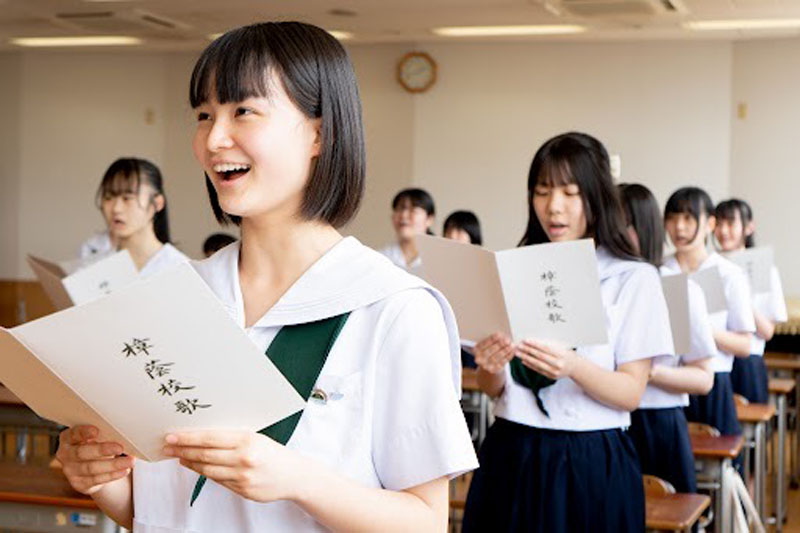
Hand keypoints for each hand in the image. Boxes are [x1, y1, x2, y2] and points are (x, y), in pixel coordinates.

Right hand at [56, 425, 132, 494]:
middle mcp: (65, 455)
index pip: (73, 434)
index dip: (84, 432)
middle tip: (120, 448)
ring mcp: (70, 471)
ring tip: (130, 461)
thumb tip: (120, 434)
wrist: (90, 467)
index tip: (96, 430)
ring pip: (91, 468)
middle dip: (102, 450)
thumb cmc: (95, 444)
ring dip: (113, 465)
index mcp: (68, 438)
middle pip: (82, 453)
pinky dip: (113, 475)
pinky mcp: (79, 483)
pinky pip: (97, 480)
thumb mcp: (95, 438)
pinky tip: (125, 470)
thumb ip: (102, 435)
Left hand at [163, 430, 306, 502]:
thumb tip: (201, 436)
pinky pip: (218, 481)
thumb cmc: (273, 453)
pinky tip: (197, 468)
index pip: (210, 438)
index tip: (172, 436)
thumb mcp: (255, 438)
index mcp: (247, 439)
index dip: (188, 438)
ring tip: (179, 457)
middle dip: (183, 450)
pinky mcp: (242, 490)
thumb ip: (231, 438)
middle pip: (205, 454)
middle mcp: (244, 458)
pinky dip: (204, 474)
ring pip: (207, 470)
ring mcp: (242, 476)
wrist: (294, 475)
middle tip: (168, 447)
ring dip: (190, 463)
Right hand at [473, 333, 513, 373]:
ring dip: (505, 351)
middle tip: (508, 340)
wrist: (489, 364)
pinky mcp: (494, 370)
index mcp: (476, 350)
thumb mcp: (488, 344)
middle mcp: (479, 359)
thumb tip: (502, 335)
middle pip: (490, 351)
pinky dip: (508, 356)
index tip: (499, 334)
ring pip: (496, 357)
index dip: (492, 339)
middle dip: (500, 345)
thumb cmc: (489, 350)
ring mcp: (486, 366)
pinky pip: (502, 363)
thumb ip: (493, 340)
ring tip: (512, 345)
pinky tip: (512, 351)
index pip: (483, 344)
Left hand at [515, 339, 578, 379]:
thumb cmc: (566, 353)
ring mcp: (555, 372)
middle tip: (518, 346)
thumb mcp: (561, 347)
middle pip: (540, 356)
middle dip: (527, 350)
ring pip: (537, 364)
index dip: (534, 344)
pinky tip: (523, 360)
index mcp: (562, 354)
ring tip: (517, 353)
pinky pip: (538, 370)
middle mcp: (558, 364)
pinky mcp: (551, 377)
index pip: (545, 348)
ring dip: (526, 358)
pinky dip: (530, 365)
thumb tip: (533, 340)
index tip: (525, 340)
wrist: (575, 367)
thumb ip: (550, 344)